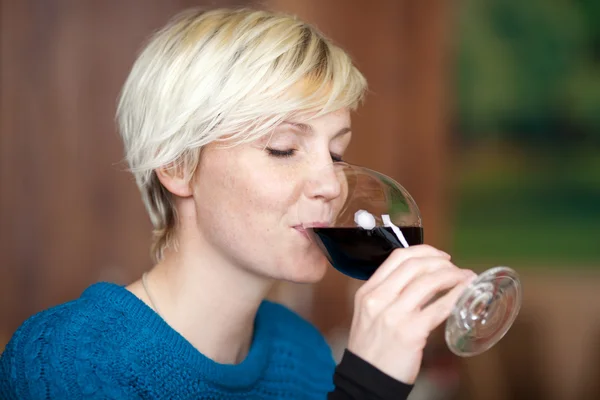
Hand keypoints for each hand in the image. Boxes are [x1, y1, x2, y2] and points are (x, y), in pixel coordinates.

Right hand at [347, 245, 475, 383]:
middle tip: (455, 267)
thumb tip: (426, 279)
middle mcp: (378, 299)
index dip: (424, 251)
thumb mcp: (371, 313)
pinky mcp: (410, 332)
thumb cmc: (372, 347)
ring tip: (466, 277)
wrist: (366, 378)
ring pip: (428, 282)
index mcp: (368, 291)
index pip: (397, 257)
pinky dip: (456, 296)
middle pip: (415, 265)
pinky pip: (439, 308)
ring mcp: (394, 315)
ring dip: (453, 276)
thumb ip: (390, 294)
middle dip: (441, 262)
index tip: (440, 256)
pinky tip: (465, 293)